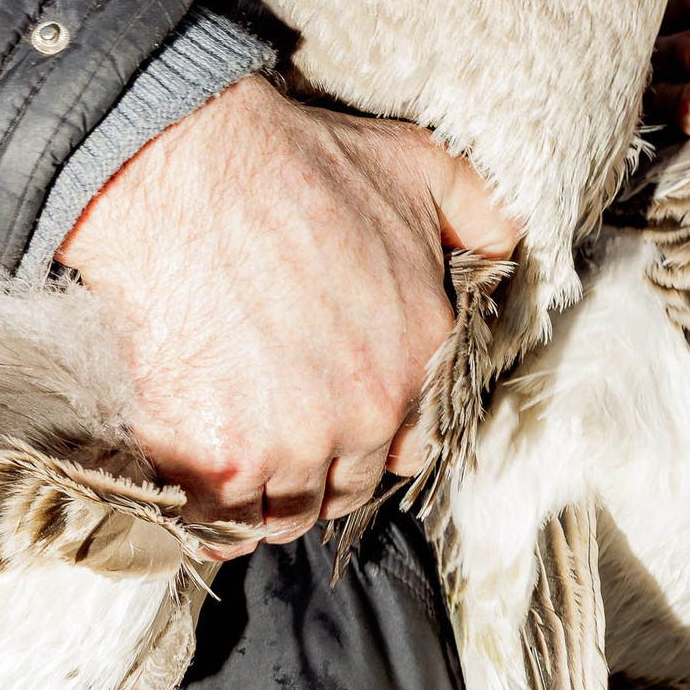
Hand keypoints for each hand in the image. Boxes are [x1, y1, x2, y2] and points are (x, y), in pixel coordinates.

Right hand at [58, 78, 518, 555]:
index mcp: (416, 361)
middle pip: (346, 487)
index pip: (410, 447)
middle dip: (318, 467)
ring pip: (283, 513)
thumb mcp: (421, 167)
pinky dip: (206, 514)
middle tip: (276, 430)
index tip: (337, 415)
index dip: (373, 434)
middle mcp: (363, 417)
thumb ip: (483, 217)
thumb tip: (508, 253)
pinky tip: (197, 487)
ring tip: (235, 454)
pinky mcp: (213, 458)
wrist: (180, 168)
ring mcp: (287, 445)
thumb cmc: (294, 165)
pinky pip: (216, 524)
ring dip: (263, 495)